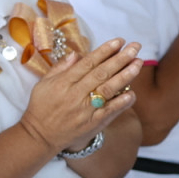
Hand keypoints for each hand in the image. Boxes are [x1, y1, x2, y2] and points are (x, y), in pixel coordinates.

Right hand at [18, 38, 141, 157]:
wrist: (40, 136)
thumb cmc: (41, 107)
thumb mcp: (43, 84)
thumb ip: (60, 68)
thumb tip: (76, 54)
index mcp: (63, 82)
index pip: (88, 63)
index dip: (104, 51)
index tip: (118, 42)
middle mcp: (75, 94)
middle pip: (101, 73)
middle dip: (120, 58)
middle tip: (135, 47)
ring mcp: (85, 110)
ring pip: (108, 89)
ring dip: (125, 76)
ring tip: (138, 63)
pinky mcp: (93, 123)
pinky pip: (110, 111)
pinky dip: (122, 102)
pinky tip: (132, 92)